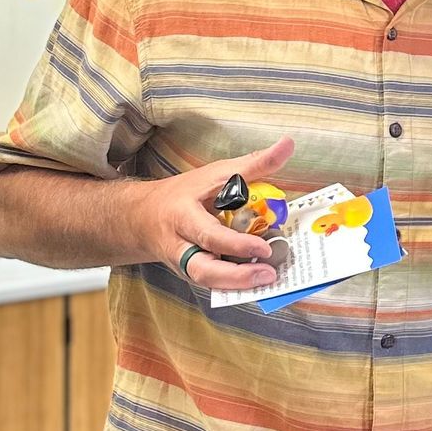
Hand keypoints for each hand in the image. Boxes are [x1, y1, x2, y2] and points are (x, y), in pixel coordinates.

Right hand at [140, 138, 294, 289]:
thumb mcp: (216, 173)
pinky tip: (257, 282)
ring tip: (268, 280)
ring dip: (238, 285)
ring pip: (206, 282)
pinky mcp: (191, 274)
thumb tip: (288, 145)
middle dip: (235, 276)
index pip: (208, 234)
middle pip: (202, 269)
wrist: (144, 218)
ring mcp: (184, 264)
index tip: (263, 247)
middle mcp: (179, 245)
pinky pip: (212, 284)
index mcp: (183, 216)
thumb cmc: (184, 193)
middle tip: (268, 274)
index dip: (236, 244)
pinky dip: (234, 286)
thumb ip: (253, 164)